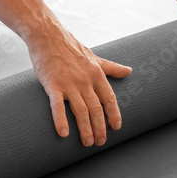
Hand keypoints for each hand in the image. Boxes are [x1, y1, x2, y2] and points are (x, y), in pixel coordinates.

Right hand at [28, 27, 131, 146]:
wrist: (47, 35)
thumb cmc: (71, 47)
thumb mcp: (94, 57)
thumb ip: (111, 67)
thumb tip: (129, 70)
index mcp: (96, 73)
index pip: (109, 98)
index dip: (114, 114)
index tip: (116, 127)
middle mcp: (85, 80)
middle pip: (96, 109)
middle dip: (100, 127)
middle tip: (100, 142)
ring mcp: (69, 83)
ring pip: (80, 111)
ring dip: (85, 129)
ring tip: (88, 142)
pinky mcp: (52, 85)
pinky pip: (57, 106)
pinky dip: (61, 120)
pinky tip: (64, 134)